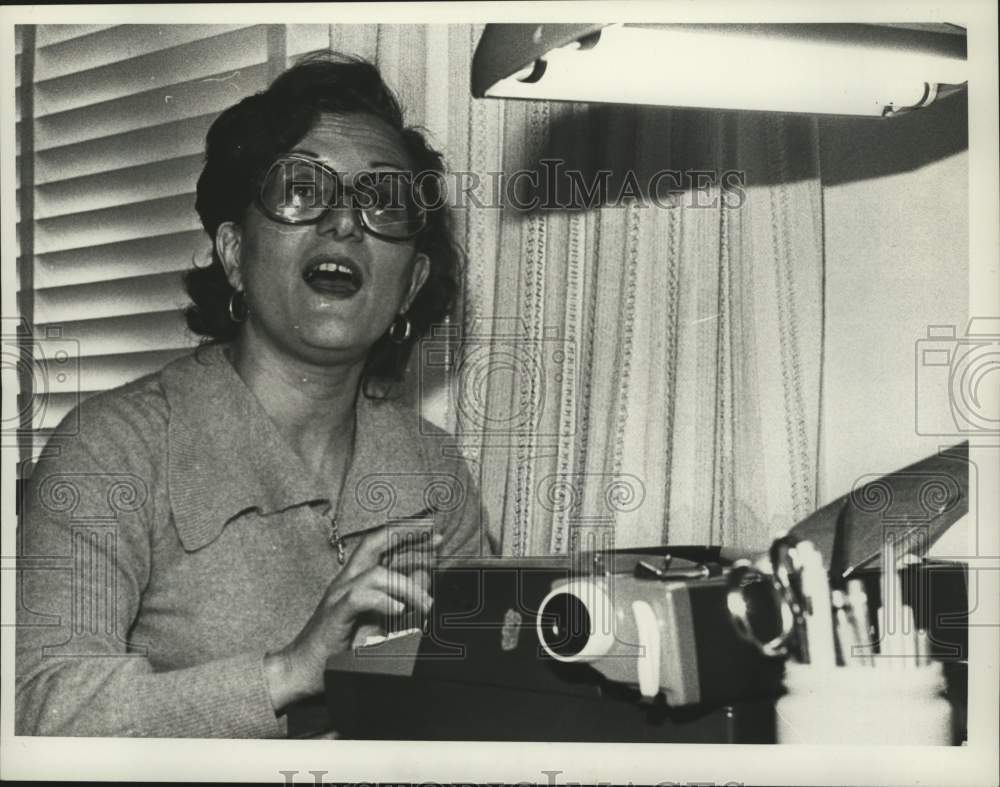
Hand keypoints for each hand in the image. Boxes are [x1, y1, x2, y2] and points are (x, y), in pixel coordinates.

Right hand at [264, 524, 440, 710]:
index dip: (407, 534)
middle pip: (374, 543)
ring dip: (407, 586)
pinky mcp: (334, 615)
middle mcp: (345, 579)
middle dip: (407, 535)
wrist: (301, 669)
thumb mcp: (378, 618)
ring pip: (376, 574)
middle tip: (438, 539)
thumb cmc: (340, 646)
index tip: (436, 535)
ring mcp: (338, 595)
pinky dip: (383, 601)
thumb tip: (425, 578)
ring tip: (427, 605)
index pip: (381, 543)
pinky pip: (360, 598)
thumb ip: (400, 596)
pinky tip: (400, 610)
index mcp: (354, 577)